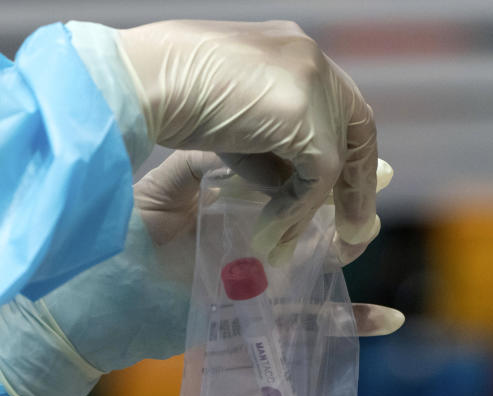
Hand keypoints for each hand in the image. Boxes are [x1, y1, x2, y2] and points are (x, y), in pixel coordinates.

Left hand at [0, 152, 401, 395]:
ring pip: (313, 271)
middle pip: (303, 225)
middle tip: (374, 183)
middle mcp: (241, 247)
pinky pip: (306, 325)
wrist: (86, 312)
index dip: (309, 165)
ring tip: (371, 232)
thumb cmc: (113, 247)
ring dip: (346, 254)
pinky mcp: (250, 325)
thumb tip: (247, 142)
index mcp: (221, 210)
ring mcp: (250, 288)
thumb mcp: (160, 195)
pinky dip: (345, 323)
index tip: (337, 144)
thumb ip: (201, 169)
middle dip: (339, 205)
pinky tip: (384, 318)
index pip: (278, 183)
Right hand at [118, 21, 378, 263]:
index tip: (345, 197)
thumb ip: (267, 146)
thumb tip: (295, 188)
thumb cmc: (163, 100)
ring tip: (303, 248)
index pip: (341, 107)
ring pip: (335, 159)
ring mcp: (308, 80)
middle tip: (355, 235)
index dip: (348, 154)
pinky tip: (271, 233)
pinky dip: (296, 210)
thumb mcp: (230, 125)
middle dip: (356, 188)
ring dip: (319, 209)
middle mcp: (308, 57)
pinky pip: (316, 174)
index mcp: (291, 50)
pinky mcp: (300, 111)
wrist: (135, 82)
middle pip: (356, 129)